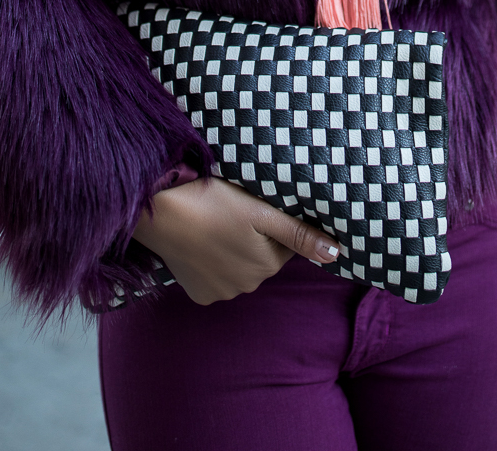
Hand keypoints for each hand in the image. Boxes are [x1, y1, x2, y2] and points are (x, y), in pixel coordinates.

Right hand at [133, 177, 339, 304]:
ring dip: (233, 250)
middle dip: (254, 238)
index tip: (255, 207)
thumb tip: (337, 253)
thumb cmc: (214, 203)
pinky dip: (212, 262)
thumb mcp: (262, 212)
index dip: (272, 222)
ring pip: (239, 268)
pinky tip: (202, 242)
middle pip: (262, 258)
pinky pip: (216, 278)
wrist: (159, 213)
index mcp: (267, 265)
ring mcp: (220, 294)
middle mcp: (247, 286)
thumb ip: (300, 234)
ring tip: (216, 224)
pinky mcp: (199, 294)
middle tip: (233, 213)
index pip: (284, 244)